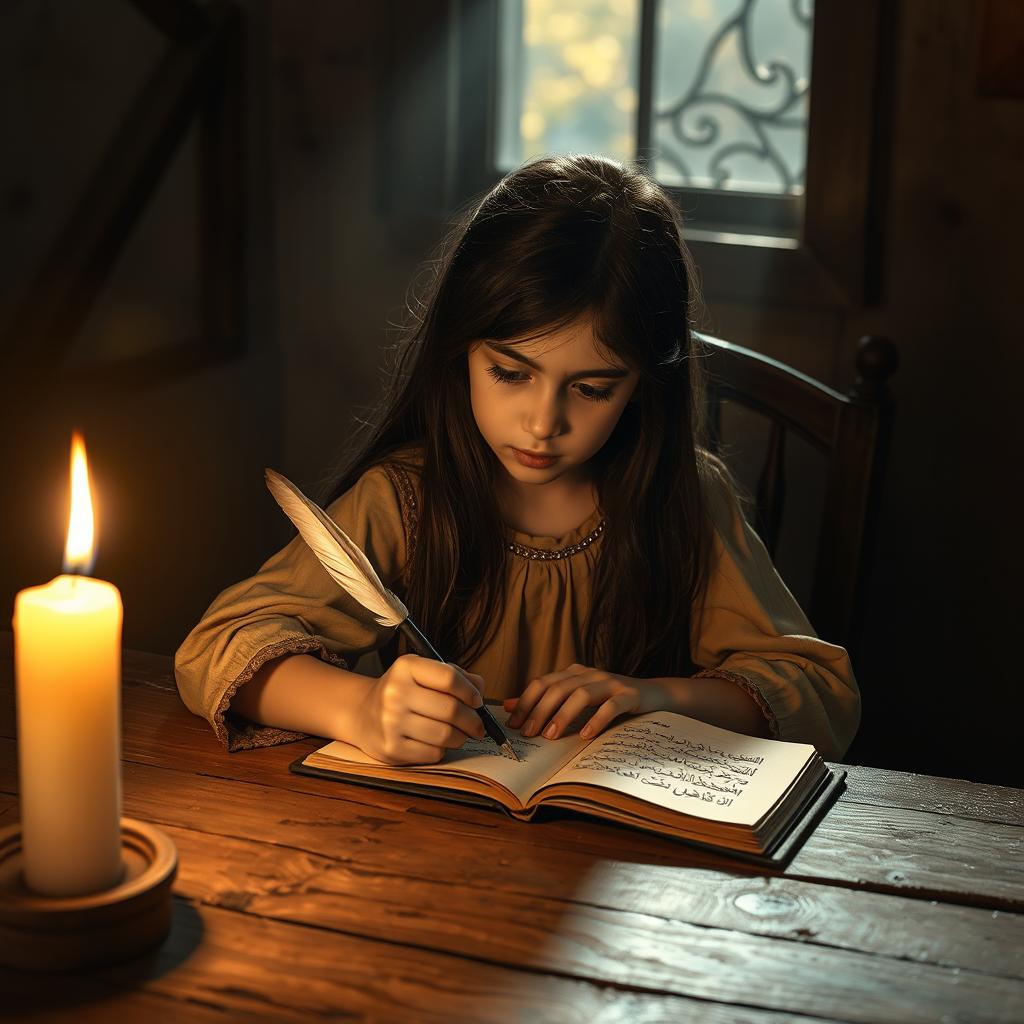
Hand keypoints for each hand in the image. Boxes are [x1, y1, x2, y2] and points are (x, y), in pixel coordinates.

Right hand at [355, 654, 485, 764]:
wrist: (363, 714)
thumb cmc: (403, 692)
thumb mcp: (422, 673)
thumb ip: (455, 676)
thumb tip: (479, 689)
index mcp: (406, 668)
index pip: (449, 678)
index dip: (470, 692)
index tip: (477, 701)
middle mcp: (395, 693)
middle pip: (451, 709)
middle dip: (473, 720)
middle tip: (477, 725)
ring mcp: (391, 722)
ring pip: (446, 735)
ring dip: (460, 737)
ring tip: (459, 734)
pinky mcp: (392, 748)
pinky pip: (433, 753)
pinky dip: (442, 750)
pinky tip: (436, 742)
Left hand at [502, 663, 651, 741]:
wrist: (654, 696)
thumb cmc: (610, 700)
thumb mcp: (576, 700)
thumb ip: (544, 702)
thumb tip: (508, 706)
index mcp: (574, 673)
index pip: (542, 683)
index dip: (525, 702)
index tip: (513, 724)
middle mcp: (589, 673)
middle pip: (558, 688)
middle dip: (539, 711)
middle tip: (529, 733)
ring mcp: (611, 682)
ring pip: (582, 694)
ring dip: (563, 715)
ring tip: (551, 735)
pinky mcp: (630, 694)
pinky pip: (611, 705)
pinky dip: (597, 720)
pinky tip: (586, 736)